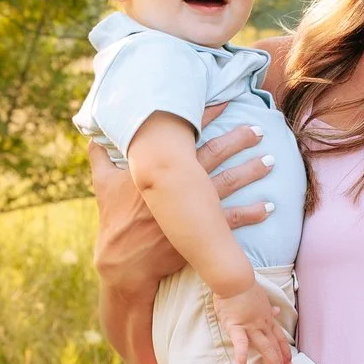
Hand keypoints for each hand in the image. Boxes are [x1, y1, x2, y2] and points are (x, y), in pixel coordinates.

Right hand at [91, 114, 280, 297]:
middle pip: (215, 154)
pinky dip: (253, 213)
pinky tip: (270, 206)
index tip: (225, 102)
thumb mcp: (102, 185)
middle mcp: (179, 184)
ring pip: (229, 183)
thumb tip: (93, 136)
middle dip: (238, 139)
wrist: (124, 261)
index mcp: (158, 168)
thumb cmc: (113, 221)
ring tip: (271, 160)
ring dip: (251, 171)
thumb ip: (100, 158)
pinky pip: (233, 220)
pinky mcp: (201, 232)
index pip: (186, 135)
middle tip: (259, 128)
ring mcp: (192, 208)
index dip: (206, 117)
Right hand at [211, 281, 292, 363]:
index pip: (279, 337)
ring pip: (265, 347)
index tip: (289, 362)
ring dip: (272, 363)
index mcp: (267, 317)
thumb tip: (277, 311)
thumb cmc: (245, 286)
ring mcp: (250, 326)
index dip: (285, 350)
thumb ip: (269, 307)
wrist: (235, 279)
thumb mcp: (262, 297)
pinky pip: (240, 343)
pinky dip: (241, 356)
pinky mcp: (236, 326)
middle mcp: (262, 324)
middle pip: (274, 345)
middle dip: (281, 362)